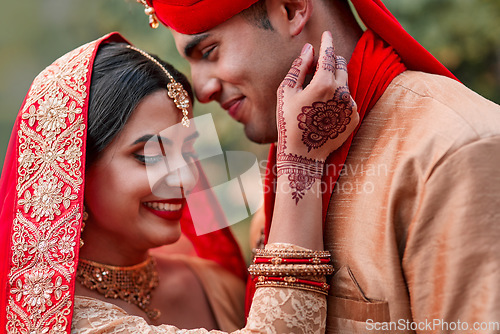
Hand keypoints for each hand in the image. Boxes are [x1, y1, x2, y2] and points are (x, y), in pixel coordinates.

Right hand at [276, 31, 358, 161]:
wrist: (303, 155)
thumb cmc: (289, 123)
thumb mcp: (287, 93)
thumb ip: (298, 68)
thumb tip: (308, 50)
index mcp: (324, 83)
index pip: (329, 55)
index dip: (327, 43)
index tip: (326, 34)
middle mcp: (342, 92)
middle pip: (341, 66)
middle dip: (332, 61)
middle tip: (320, 65)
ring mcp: (351, 106)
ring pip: (345, 84)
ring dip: (334, 82)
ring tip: (317, 96)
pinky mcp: (354, 117)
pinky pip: (348, 100)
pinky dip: (339, 99)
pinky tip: (325, 110)